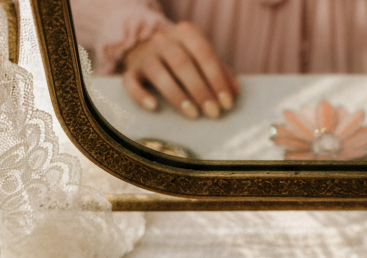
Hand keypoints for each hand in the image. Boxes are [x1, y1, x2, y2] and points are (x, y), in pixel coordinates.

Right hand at [121, 22, 239, 117]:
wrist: (142, 47)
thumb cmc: (180, 57)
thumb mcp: (201, 58)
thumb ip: (219, 71)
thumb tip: (235, 93)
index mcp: (186, 33)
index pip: (204, 53)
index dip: (216, 79)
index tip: (226, 103)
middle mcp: (164, 40)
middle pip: (182, 63)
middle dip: (200, 90)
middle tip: (212, 113)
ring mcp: (145, 55)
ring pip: (159, 72)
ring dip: (177, 95)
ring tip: (192, 114)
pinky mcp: (130, 71)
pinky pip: (131, 82)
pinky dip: (141, 95)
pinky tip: (153, 106)